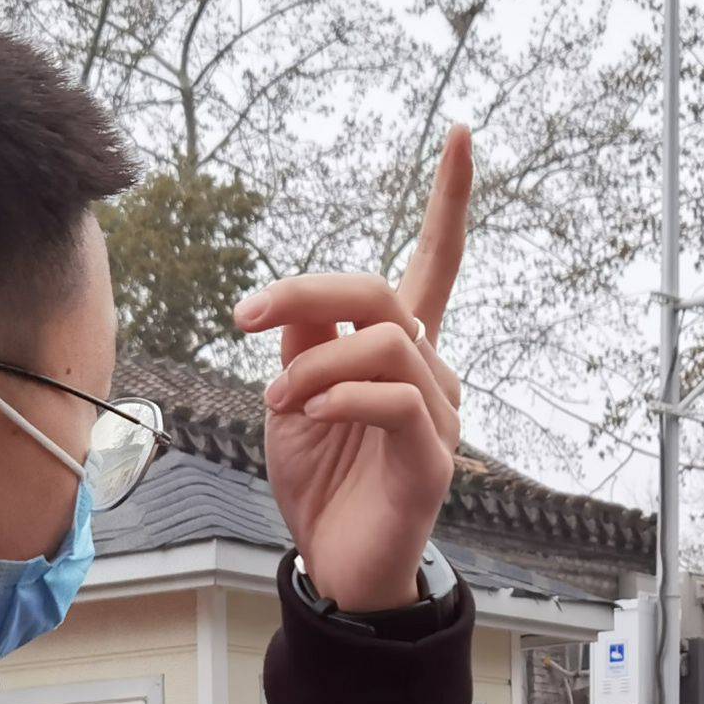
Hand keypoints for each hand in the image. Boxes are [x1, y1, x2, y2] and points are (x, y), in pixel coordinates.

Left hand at [235, 127, 470, 614]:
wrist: (336, 569)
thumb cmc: (321, 485)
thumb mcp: (294, 400)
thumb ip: (304, 343)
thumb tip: (295, 306)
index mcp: (400, 351)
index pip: (435, 264)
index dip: (448, 200)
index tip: (458, 134)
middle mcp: (430, 373)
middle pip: (382, 291)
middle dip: (308, 290)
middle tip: (245, 316)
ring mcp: (438, 416)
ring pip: (386, 343)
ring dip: (316, 361)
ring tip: (277, 399)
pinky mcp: (432, 459)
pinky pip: (394, 400)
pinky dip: (342, 396)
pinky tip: (308, 412)